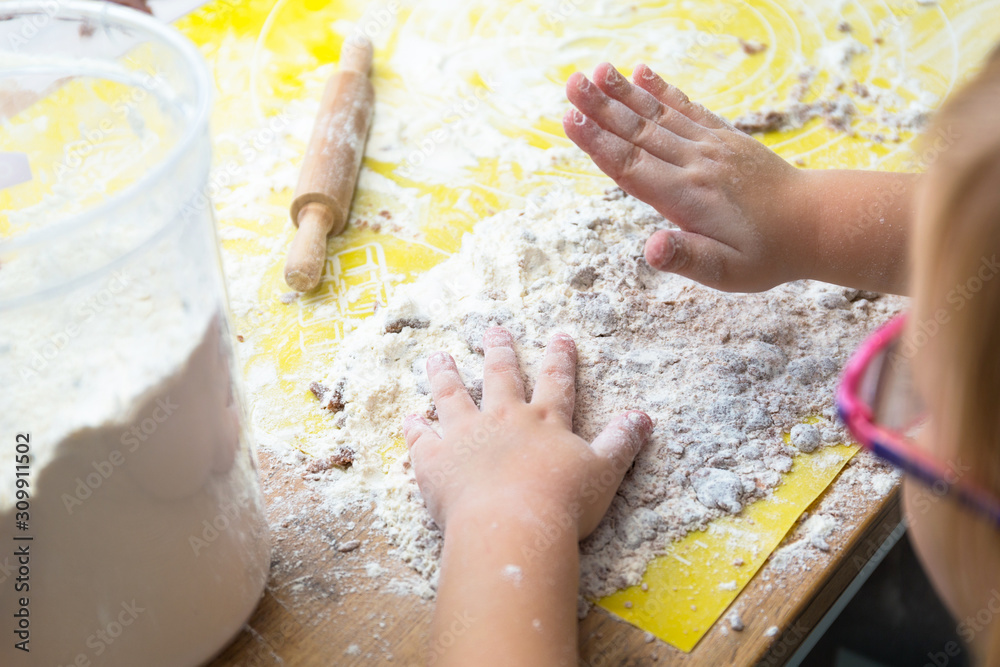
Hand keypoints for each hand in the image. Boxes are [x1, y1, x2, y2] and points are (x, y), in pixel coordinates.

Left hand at [402, 327, 651, 537]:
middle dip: (498, 352)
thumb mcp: (604, 472)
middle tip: (493, 330)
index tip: (560, 336)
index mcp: (544, 421)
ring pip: (452, 396)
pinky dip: (414, 427)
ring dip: (445, 375)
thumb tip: (644, 417)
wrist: (511, 526)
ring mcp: (465, 435)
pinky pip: (420, 438)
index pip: (556, 381)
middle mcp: (503, 419)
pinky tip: (409, 417)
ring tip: (437, 357)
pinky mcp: (435, 460)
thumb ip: (621, 442)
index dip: (560, 358)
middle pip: (500, 377)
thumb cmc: (562, 503)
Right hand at [564, 62, 807, 291]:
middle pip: (638, 134)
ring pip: (659, 116)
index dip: (598, 143)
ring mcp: (711, 147)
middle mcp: (696, 165)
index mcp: (688, 198)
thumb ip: (687, 258)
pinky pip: (688, 109)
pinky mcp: (724, 138)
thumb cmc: (769, 255)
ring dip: (624, 93)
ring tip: (597, 70)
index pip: (633, 167)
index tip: (571, 119)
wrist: (818, 223)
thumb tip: (650, 249)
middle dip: (601, 109)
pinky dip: (662, 91)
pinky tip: (641, 74)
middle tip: (570, 83)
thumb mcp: (728, 272)